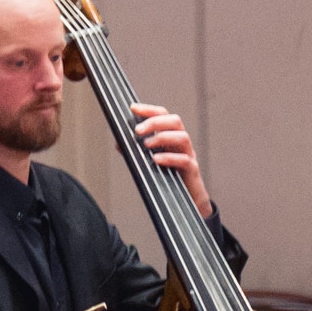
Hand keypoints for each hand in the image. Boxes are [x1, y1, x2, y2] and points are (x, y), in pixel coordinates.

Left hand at [127, 103, 213, 217]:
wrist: (185, 202)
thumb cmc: (167, 179)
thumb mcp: (150, 162)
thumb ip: (136, 151)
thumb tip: (119, 142)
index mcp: (171, 137)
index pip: (163, 115)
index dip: (149, 110)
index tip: (133, 108)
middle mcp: (181, 143)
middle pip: (175, 121)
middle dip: (154, 122)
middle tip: (138, 130)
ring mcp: (189, 155)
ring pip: (183, 137)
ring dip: (162, 137)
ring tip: (146, 145)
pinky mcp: (192, 170)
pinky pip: (184, 160)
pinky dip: (169, 158)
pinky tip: (156, 160)